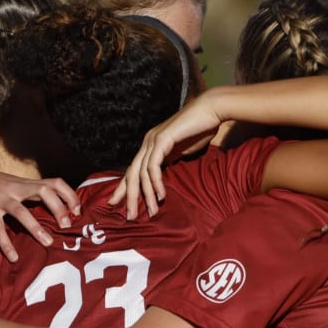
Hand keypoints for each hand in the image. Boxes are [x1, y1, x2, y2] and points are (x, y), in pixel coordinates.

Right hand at [0, 164, 80, 261]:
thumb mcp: (15, 184)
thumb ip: (33, 193)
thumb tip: (55, 207)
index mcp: (26, 183)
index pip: (55, 182)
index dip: (70, 195)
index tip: (78, 211)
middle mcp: (17, 188)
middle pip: (44, 191)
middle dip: (58, 208)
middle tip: (65, 226)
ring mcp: (1, 198)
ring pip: (22, 211)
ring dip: (36, 227)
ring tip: (47, 243)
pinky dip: (6, 243)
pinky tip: (14, 257)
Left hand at [110, 92, 225, 219]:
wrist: (210, 111)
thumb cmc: (200, 130)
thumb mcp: (181, 151)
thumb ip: (171, 161)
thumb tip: (164, 177)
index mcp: (150, 145)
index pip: (132, 170)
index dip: (124, 188)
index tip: (117, 204)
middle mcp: (147, 142)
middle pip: (132, 174)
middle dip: (129, 197)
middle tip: (129, 217)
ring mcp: (153, 140)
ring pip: (142, 173)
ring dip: (146, 195)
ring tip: (152, 212)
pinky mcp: (162, 140)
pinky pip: (154, 166)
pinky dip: (156, 182)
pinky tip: (160, 195)